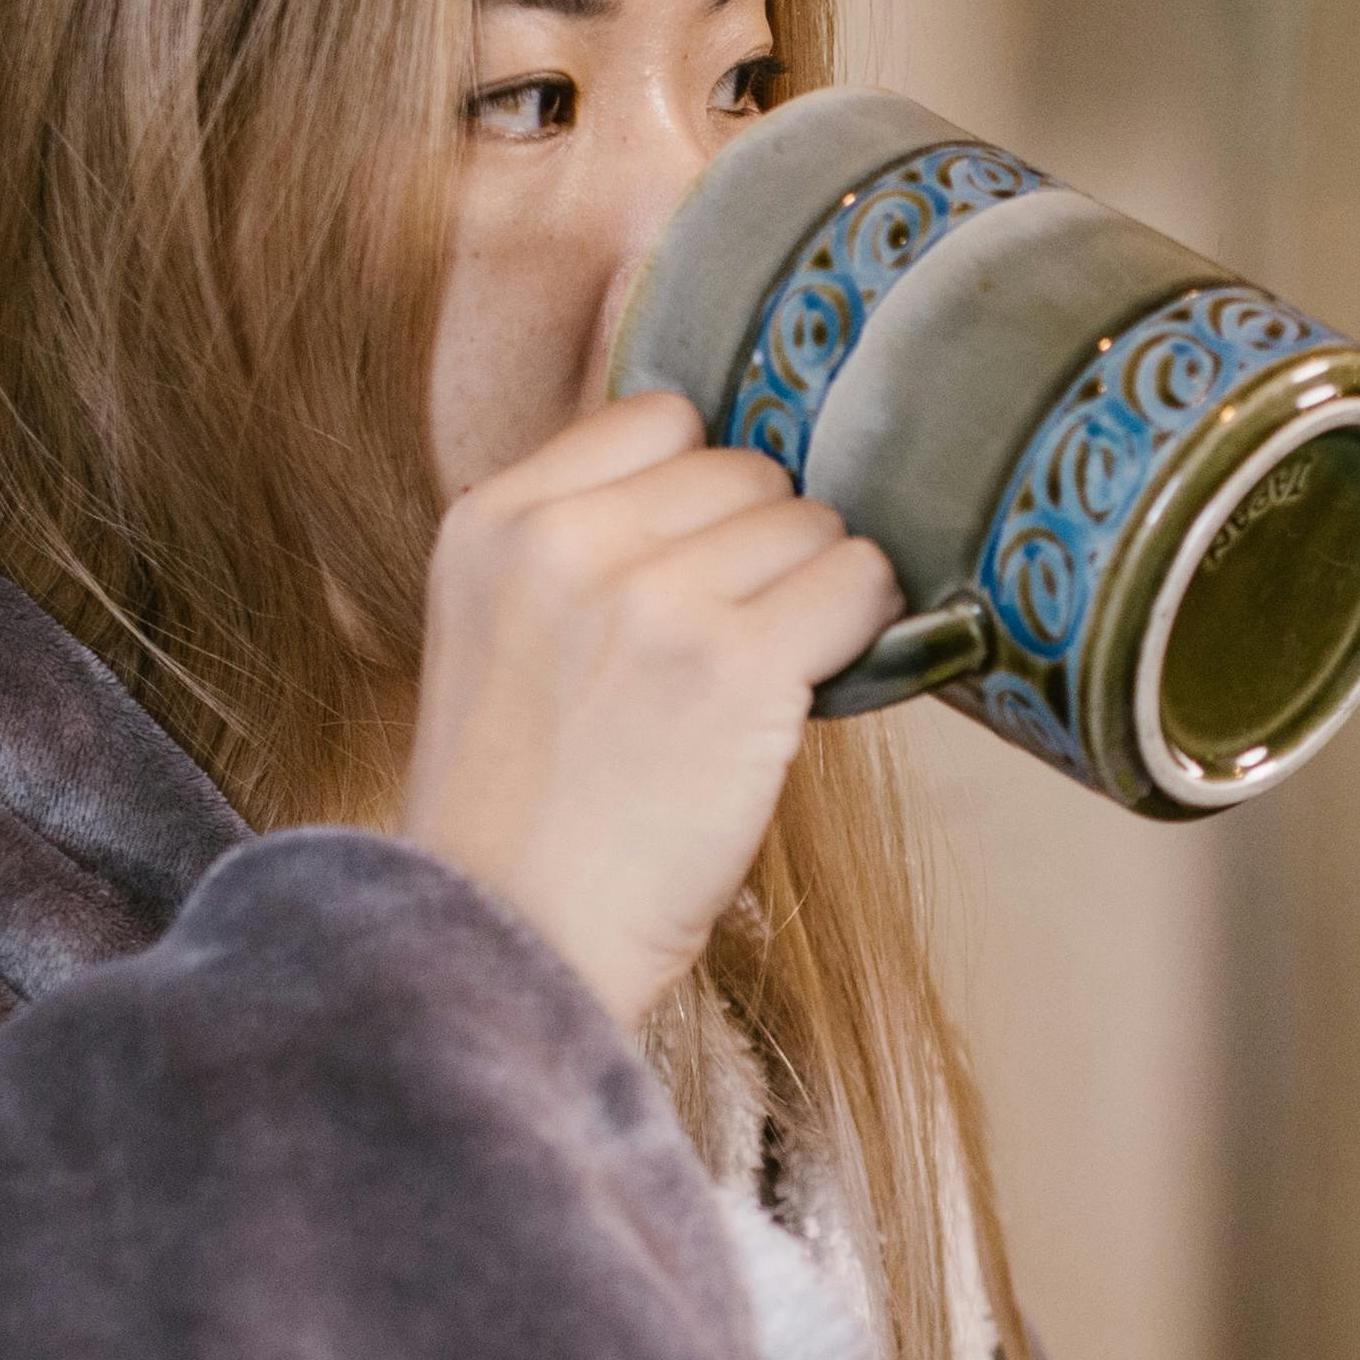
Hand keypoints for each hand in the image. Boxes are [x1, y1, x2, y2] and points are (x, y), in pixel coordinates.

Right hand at [397, 391, 906, 1023]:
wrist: (515, 943)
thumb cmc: (526, 816)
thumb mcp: (500, 636)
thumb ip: (582, 548)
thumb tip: (743, 485)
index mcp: (494, 521)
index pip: (659, 416)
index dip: (703, 491)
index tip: (703, 566)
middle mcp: (568, 541)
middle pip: (746, 471)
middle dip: (763, 549)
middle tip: (733, 646)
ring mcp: (654, 597)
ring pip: (812, 524)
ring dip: (816, 593)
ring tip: (762, 682)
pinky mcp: (738, 666)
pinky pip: (860, 584)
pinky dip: (865, 629)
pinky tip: (816, 688)